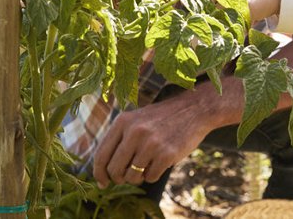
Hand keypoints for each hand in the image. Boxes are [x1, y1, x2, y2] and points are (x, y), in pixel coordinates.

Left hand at [91, 95, 215, 186]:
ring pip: (132, 176)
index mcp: (122, 122)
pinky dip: (153, 175)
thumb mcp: (136, 120)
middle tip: (126, 177)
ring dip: (137, 177)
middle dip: (119, 178)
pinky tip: (159, 163)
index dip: (99, 173)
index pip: (101, 155)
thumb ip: (119, 141)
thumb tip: (103, 174)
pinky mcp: (167, 154)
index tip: (102, 183)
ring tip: (145, 167)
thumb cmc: (161, 119)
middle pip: (115, 170)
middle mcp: (134, 131)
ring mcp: (151, 143)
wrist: (193, 109)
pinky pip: (150, 177)